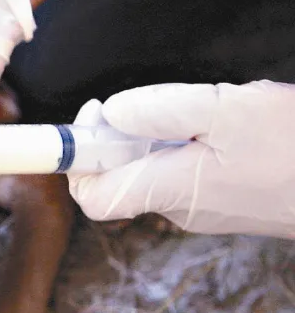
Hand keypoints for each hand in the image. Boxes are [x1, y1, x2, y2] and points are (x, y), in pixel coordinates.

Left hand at [68, 81, 294, 238]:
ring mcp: (204, 209)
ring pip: (157, 167)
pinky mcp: (227, 202)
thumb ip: (160, 111)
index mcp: (169, 189)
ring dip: (166, 134)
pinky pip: (189, 169)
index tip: (98, 118)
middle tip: (164, 103)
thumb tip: (109, 113)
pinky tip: (232, 127)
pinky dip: (194, 143)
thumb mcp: (226, 110)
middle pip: (121, 174)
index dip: (79, 159)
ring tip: (212, 113)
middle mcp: (179, 208)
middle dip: (128, 133)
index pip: (92, 196)